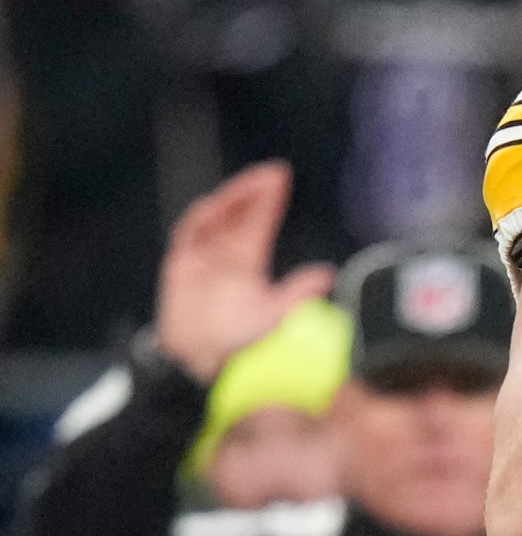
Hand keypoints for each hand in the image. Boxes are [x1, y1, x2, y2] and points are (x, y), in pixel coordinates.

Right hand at [156, 162, 334, 383]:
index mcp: (248, 263)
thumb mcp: (273, 316)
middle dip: (252, 192)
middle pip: (238, 215)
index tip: (280, 177)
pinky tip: (214, 206)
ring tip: (246, 187)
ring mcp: (202, 259)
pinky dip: (200, 220)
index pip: (259, 224)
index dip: (269, 201)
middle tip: (269, 173)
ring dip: (230, 200)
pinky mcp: (181, 266)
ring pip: (215, 220)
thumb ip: (296, 293)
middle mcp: (226, 256)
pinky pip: (189, 236)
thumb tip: (327, 274)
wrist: (200, 362)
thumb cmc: (238, 344)